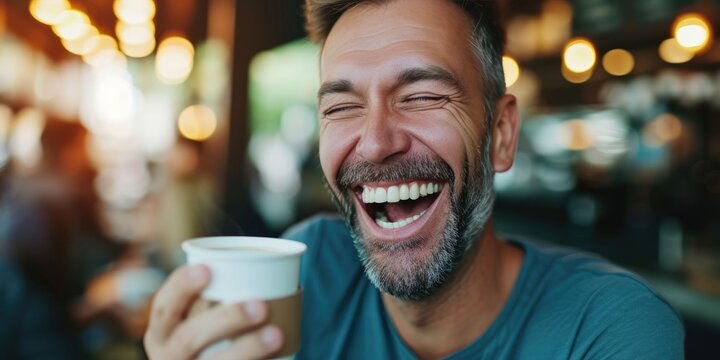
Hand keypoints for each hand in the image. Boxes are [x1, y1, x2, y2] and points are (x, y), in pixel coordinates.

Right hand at [143, 265, 283, 359]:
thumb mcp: (197, 322)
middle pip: (190, 338)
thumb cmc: (208, 338)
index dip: (181, 286)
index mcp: (161, 332)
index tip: (207, 268)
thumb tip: (268, 262)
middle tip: (261, 305)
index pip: (164, 306)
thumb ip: (217, 299)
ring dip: (246, 349)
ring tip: (276, 334)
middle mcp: (167, 357)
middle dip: (226, 319)